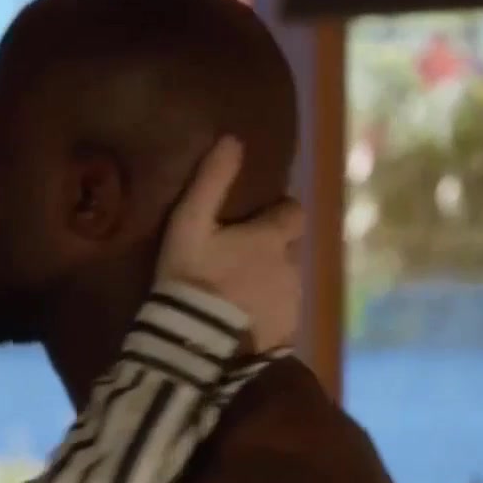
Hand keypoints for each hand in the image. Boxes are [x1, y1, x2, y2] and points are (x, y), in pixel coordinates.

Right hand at [155, 135, 304, 352]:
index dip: (278, 215)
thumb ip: (212, 182)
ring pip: (286, 284)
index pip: (293, 213)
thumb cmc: (191, 279)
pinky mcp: (287, 334)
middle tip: (237, 263)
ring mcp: (292, 303)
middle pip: (288, 251)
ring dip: (268, 285)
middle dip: (270, 253)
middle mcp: (292, 265)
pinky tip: (240, 324)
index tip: (256, 222)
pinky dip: (266, 315)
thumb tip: (233, 138)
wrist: (196, 344)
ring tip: (235, 297)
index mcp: (273, 237)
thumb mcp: (189, 225)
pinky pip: (281, 317)